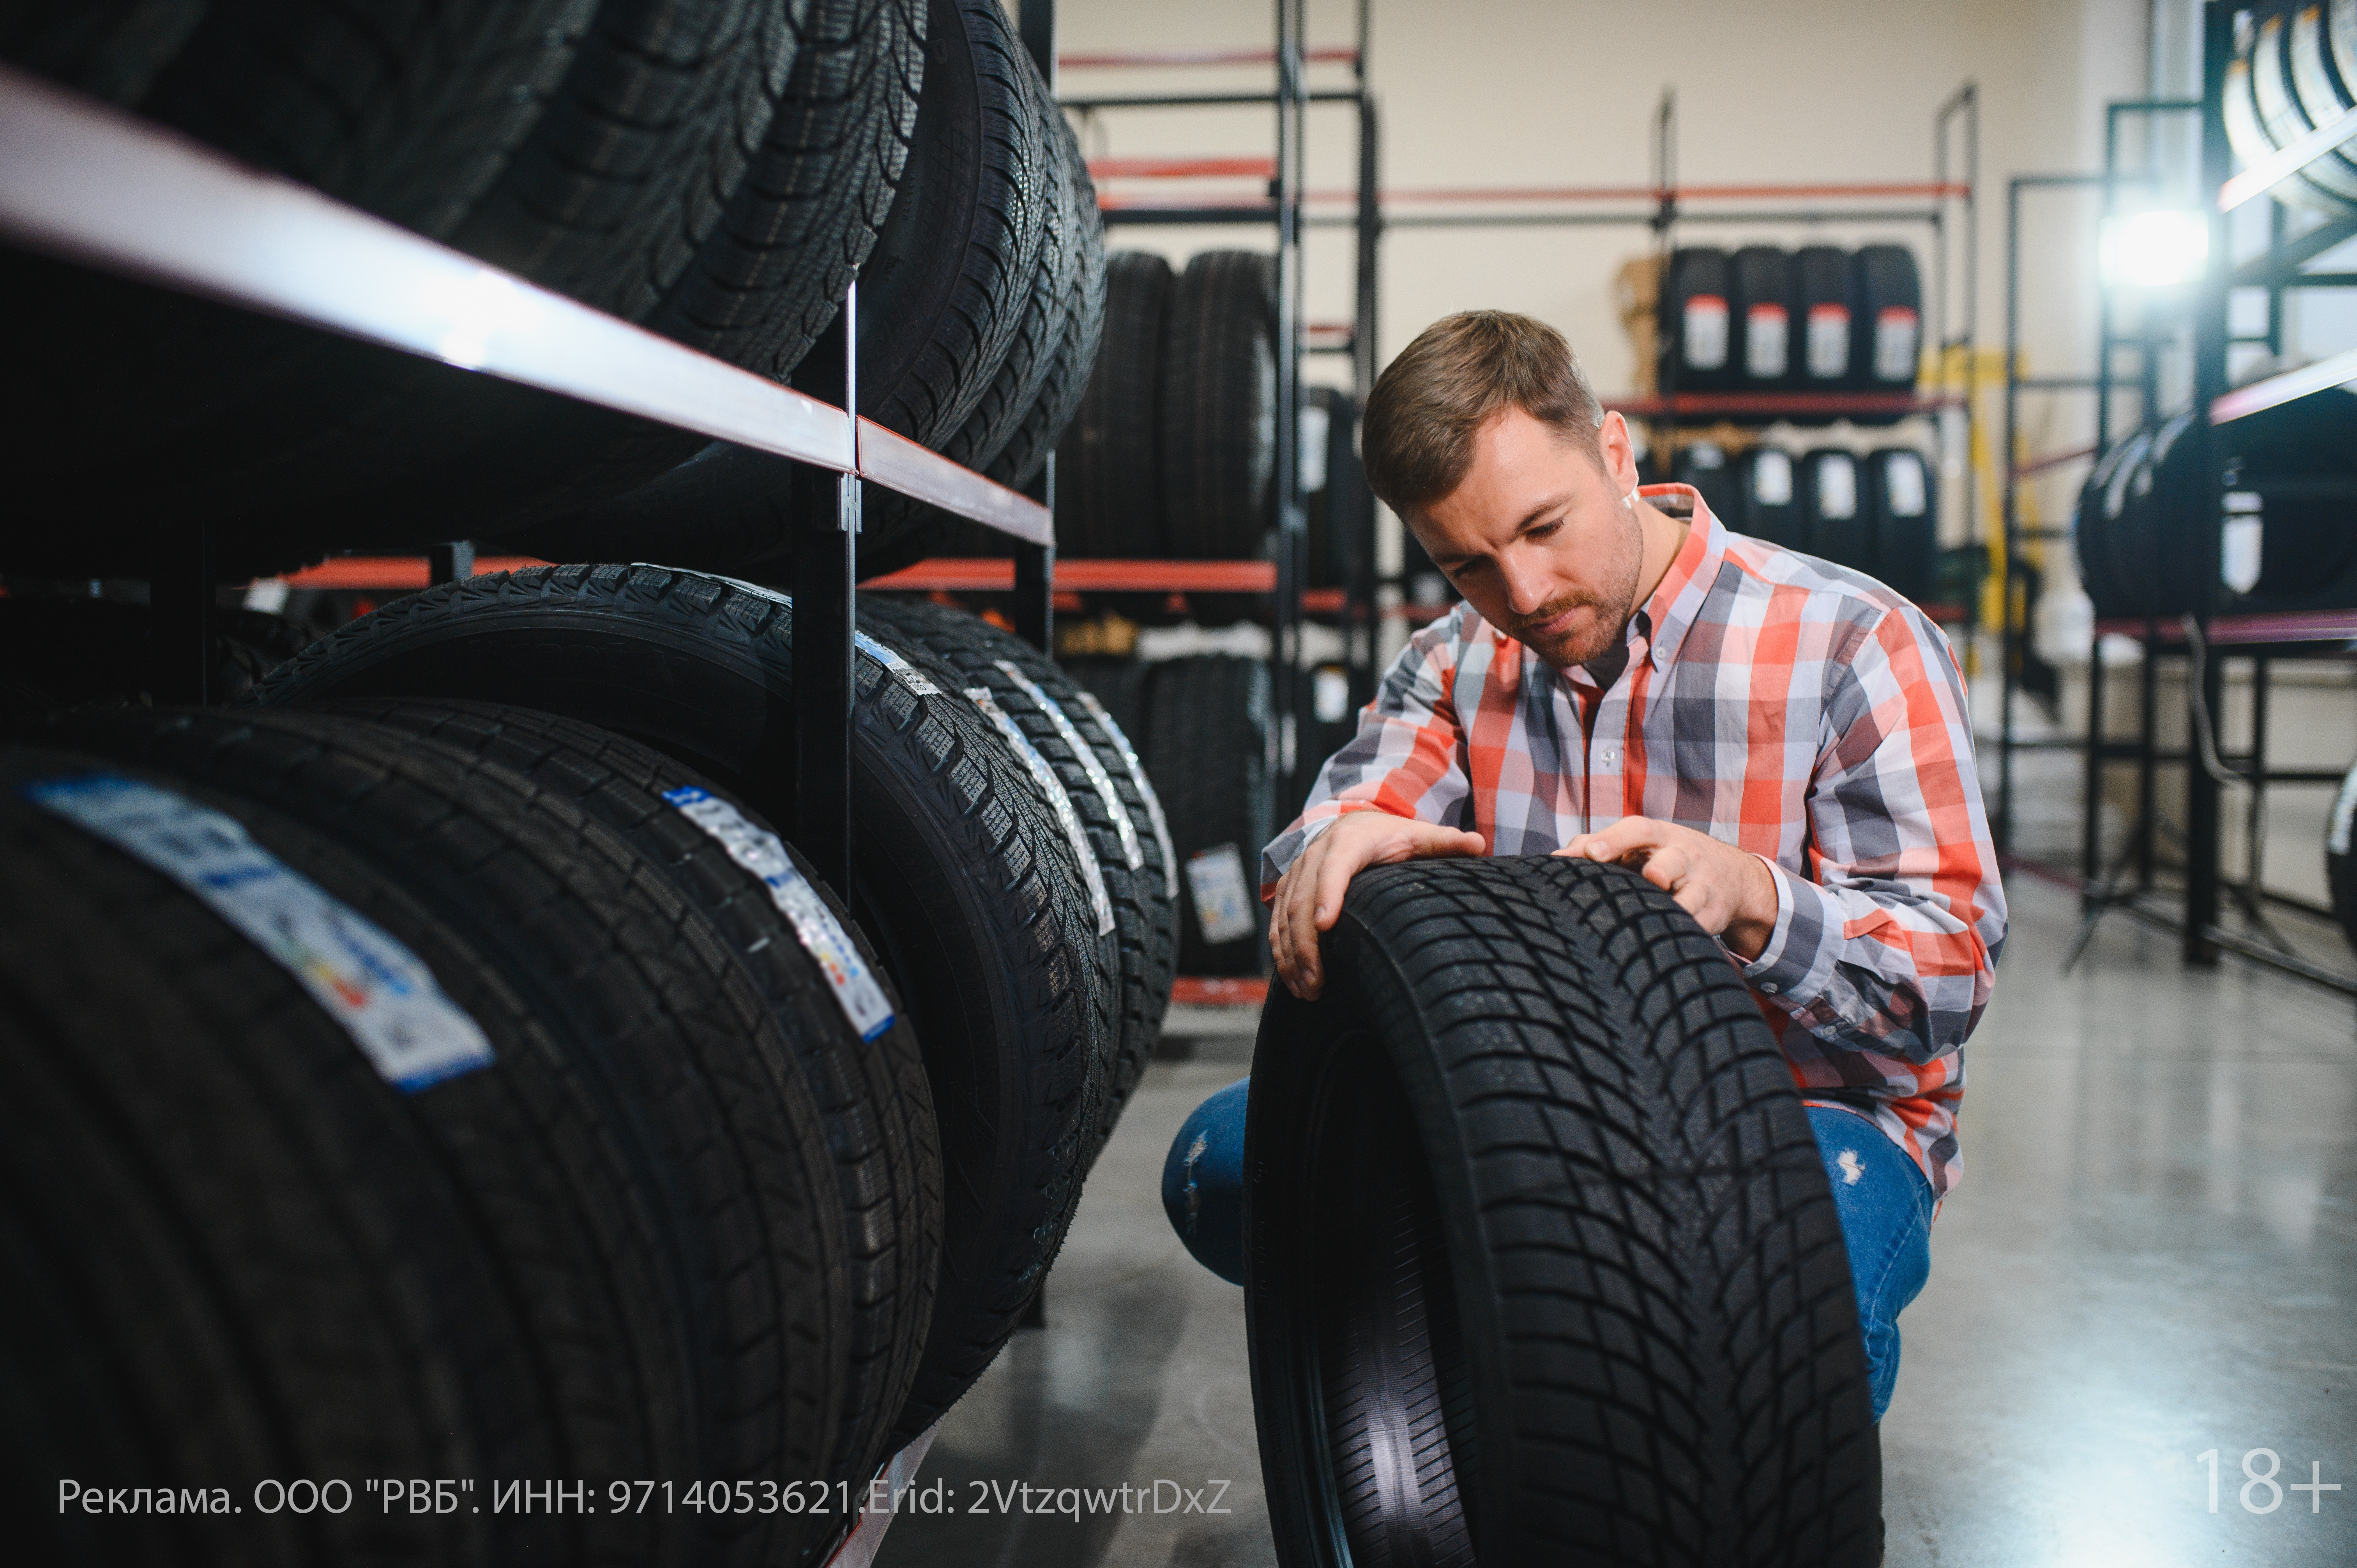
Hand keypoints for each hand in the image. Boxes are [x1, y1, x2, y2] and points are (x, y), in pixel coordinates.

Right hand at [1271, 811, 1485, 998]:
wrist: (1354, 824)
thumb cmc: (1391, 837)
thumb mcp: (1419, 836)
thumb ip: (1446, 842)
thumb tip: (1479, 845)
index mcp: (1347, 842)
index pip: (1333, 868)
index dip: (1326, 895)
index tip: (1324, 925)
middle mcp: (1314, 855)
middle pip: (1300, 901)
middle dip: (1305, 945)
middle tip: (1317, 982)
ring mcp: (1296, 874)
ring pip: (1284, 916)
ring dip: (1290, 956)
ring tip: (1307, 990)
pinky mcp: (1287, 890)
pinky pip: (1276, 922)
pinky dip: (1281, 953)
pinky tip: (1294, 981)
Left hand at [1554, 816, 1778, 958]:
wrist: (1730, 875)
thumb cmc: (1663, 856)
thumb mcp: (1638, 844)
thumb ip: (1595, 846)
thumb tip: (1553, 859)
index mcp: (1659, 836)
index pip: (1637, 830)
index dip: (1614, 839)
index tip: (1590, 853)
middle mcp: (1684, 857)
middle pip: (1671, 860)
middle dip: (1660, 869)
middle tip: (1649, 877)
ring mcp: (1702, 886)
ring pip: (1692, 896)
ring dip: (1679, 905)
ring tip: (1662, 914)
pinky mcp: (1714, 914)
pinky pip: (1700, 926)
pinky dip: (1687, 932)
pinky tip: (1667, 942)